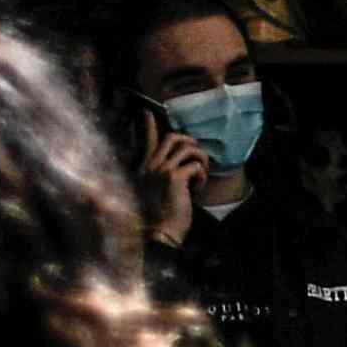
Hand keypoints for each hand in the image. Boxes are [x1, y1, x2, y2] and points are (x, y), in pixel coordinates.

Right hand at [137, 123, 207, 247]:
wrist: (159, 235)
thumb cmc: (161, 219)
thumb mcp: (156, 195)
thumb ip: (161, 180)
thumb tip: (181, 172)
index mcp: (144, 169)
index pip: (147, 141)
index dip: (149, 125)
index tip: (147, 112)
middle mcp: (150, 166)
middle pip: (173, 137)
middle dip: (191, 144)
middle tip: (199, 160)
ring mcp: (161, 170)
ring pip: (188, 148)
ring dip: (201, 160)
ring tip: (200, 177)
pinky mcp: (174, 178)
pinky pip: (195, 165)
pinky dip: (202, 176)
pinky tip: (197, 191)